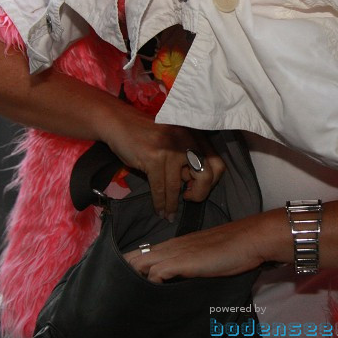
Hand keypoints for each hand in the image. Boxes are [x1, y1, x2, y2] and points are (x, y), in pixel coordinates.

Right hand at [101, 106, 224, 218]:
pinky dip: (160, 203)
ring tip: (169, 215)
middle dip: (199, 194)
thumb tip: (192, 185)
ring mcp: (170, 149)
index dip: (211, 182)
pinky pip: (160, 188)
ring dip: (173, 205)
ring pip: (177, 186)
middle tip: (188, 199)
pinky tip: (160, 210)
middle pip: (206, 175)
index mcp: (195, 136)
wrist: (120, 123)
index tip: (197, 188)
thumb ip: (187, 157)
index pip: (218, 164)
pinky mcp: (154, 158)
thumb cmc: (147, 134)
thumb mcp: (174, 140)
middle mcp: (187, 141)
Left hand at [123, 213, 276, 281]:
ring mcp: (176, 252)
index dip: (131, 265)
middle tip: (121, 289)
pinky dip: (151, 283)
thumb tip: (180, 278)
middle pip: (135, 257)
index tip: (125, 279)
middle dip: (126, 271)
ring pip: (141, 263)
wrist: (249, 239)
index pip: (144, 253)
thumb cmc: (233, 248)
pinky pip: (156, 272)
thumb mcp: (205, 256)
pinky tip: (153, 291)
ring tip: (129, 294)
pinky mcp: (183, 262)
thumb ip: (190, 264)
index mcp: (175, 244)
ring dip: (134, 279)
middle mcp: (171, 246)